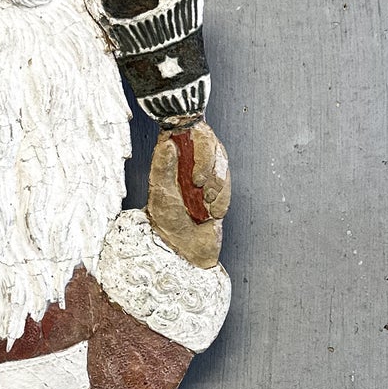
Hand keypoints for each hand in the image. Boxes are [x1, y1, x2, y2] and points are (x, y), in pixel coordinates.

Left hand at [145, 124, 229, 268]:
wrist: (185, 252)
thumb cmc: (167, 223)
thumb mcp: (160, 192)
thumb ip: (163, 166)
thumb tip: (168, 143)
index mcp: (172, 161)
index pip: (188, 136)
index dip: (196, 143)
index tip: (193, 156)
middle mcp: (189, 166)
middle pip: (210, 146)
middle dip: (208, 166)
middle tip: (198, 184)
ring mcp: (206, 179)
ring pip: (221, 166)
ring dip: (216, 184)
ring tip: (204, 204)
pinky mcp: (218, 193)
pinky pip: (227, 187)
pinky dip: (222, 199)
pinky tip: (212, 212)